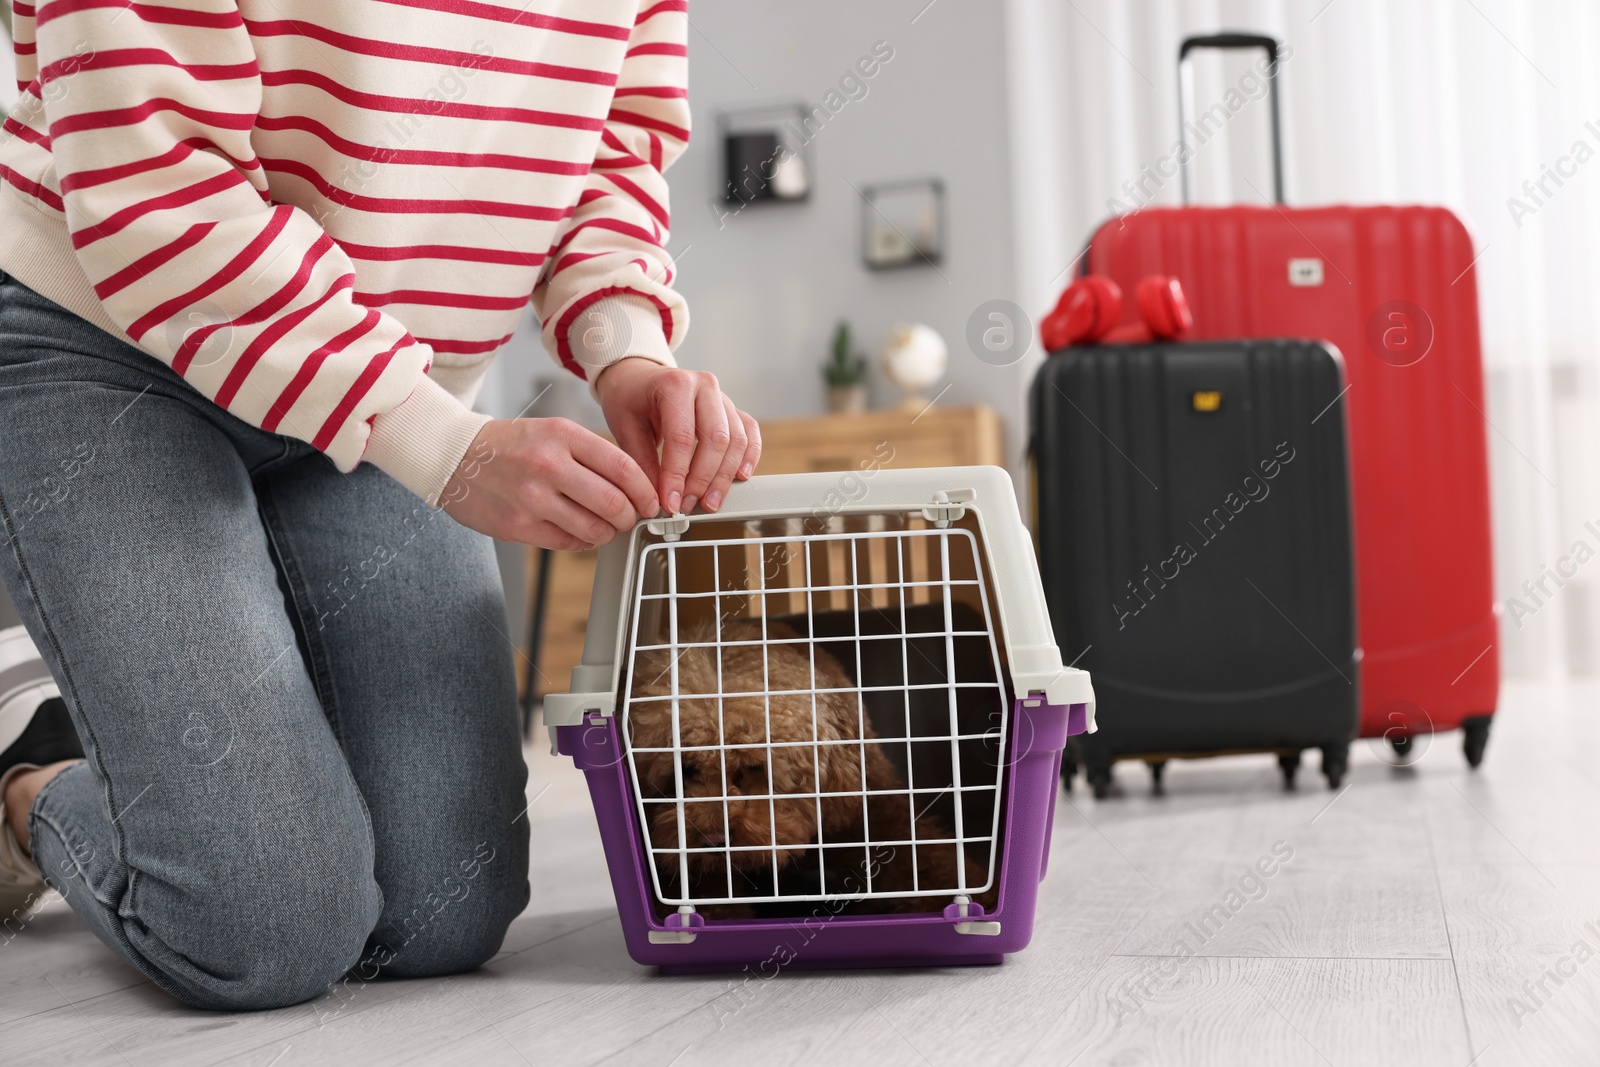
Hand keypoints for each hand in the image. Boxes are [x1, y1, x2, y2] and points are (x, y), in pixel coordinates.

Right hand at [439, 418, 657, 548]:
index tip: (649, 501)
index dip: (645, 491)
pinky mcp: (519, 526)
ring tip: (604, 526)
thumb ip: (592, 456)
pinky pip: (569, 542)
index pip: (623, 468)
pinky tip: (578, 530)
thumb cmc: (509, 446)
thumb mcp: (552, 432)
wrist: (454, 457)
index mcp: (562, 436)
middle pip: (614, 503)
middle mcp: (548, 465)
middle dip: (631, 517)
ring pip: (595, 529)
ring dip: (608, 533)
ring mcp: (532, 498)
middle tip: (630, 518)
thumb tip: (634, 487)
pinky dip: (582, 541)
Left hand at [594, 357, 760, 513]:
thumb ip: (643, 463)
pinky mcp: (731, 409)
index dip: (677, 475)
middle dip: (703, 479)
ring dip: (725, 476)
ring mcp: (722, 397)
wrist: (637, 378)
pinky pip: (750, 433)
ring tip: (709, 501)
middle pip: (716, 439)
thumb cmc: (630, 398)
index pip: (682, 437)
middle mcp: (704, 386)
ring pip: (736, 440)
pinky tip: (739, 477)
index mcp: (675, 384)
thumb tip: (658, 499)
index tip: (670, 502)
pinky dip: (748, 456)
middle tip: (688, 504)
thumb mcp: (625, 428)